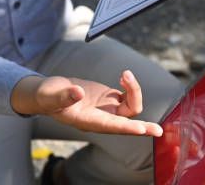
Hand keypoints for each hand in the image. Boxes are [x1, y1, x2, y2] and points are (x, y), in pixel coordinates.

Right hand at [11, 70, 162, 136]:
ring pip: (131, 107)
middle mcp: (101, 118)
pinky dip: (131, 86)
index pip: (110, 126)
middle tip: (158, 130)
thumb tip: (77, 93)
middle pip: (127, 123)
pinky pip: (128, 96)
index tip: (141, 130)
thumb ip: (63, 95)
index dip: (126, 128)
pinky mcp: (110, 99)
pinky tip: (124, 76)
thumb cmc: (46, 96)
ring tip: (125, 74)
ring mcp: (107, 109)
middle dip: (143, 127)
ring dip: (134, 90)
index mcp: (87, 120)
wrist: (49, 92)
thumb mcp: (50, 95)